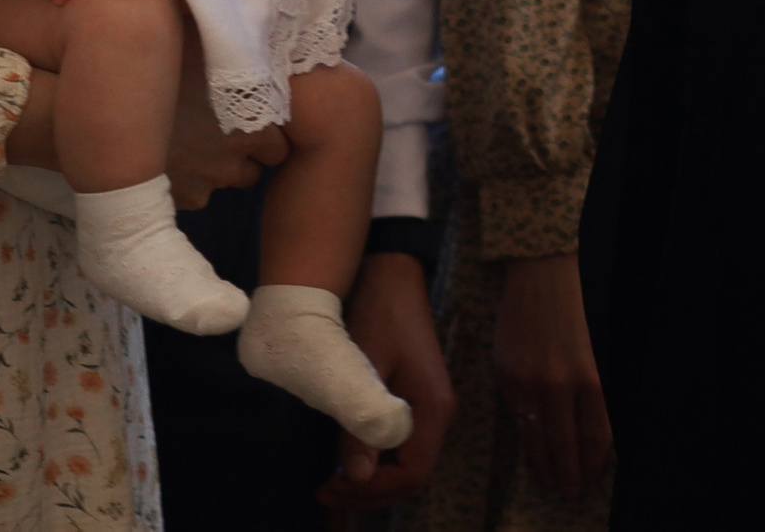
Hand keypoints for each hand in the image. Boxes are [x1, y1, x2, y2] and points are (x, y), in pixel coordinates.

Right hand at [166, 33, 285, 207]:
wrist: (112, 104)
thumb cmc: (162, 62)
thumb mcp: (206, 46)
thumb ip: (237, 53)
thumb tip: (255, 32)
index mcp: (254, 120)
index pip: (280, 143)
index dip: (265, 130)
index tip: (244, 117)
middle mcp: (238, 157)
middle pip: (256, 167)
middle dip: (242, 153)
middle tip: (216, 128)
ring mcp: (210, 182)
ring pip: (226, 180)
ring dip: (217, 167)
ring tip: (190, 139)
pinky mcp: (184, 199)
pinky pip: (196, 193)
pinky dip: (188, 181)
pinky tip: (168, 155)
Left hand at [319, 250, 455, 511]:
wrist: (390, 272)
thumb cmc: (377, 313)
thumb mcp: (362, 368)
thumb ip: (361, 423)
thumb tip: (359, 478)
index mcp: (432, 409)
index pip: (411, 474)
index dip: (374, 491)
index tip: (334, 488)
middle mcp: (438, 414)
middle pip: (411, 474)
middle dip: (370, 491)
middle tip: (326, 493)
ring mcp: (429, 406)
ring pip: (406, 462)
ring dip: (373, 479)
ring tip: (332, 483)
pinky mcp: (416, 398)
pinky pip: (401, 443)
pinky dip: (376, 459)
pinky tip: (347, 458)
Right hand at [492, 253, 611, 499]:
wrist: (545, 268)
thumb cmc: (585, 304)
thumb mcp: (606, 349)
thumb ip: (602, 391)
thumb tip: (601, 431)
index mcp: (594, 379)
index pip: (595, 440)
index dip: (592, 465)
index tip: (590, 478)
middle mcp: (561, 384)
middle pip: (566, 445)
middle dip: (569, 473)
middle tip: (569, 490)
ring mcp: (530, 380)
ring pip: (537, 437)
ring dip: (545, 464)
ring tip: (550, 479)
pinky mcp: (507, 372)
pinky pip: (517, 415)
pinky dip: (526, 436)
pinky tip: (532, 445)